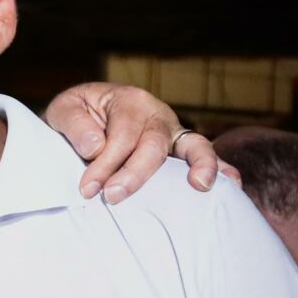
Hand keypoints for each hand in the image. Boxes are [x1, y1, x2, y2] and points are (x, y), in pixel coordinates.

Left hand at [43, 82, 240, 203]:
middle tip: (112, 197)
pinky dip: (220, 168)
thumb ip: (75, 124)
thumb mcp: (64, 110)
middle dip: (134, 174)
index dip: (105, 163)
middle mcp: (157, 113)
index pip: (121, 135)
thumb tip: (95, 146)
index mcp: (129, 100)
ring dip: (199, 165)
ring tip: (200, 185)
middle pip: (154, 144)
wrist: (85, 118)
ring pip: (192, 145)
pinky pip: (203, 156)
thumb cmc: (76, 117)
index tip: (87, 189)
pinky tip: (232, 183)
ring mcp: (173, 132)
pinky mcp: (180, 149)